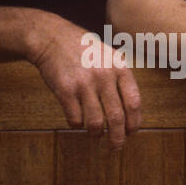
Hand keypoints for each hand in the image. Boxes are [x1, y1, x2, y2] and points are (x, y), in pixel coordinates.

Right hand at [26, 14, 141, 149]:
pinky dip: (77, 125)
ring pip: (96, 123)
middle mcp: (104, 76)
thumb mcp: (108, 56)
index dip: (134, 123)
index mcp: (119, 67)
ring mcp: (84, 84)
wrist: (51, 38)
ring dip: (96, 134)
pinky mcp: (65, 91)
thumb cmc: (82, 49)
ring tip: (95, 133)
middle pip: (117, 118)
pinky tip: (76, 119)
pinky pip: (75, 120)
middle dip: (117, 138)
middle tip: (115, 147)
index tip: (131, 132)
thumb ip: (121, 79)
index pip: (134, 103)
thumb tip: (132, 113)